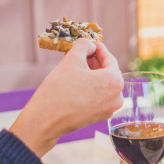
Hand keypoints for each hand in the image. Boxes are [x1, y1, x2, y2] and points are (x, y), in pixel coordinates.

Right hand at [10, 40, 122, 155]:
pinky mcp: (100, 116)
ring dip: (92, 74)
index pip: (110, 59)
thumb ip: (83, 46)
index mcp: (115, 81)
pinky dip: (91, 87)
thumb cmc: (58, 90)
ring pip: (103, 85)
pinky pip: (99, 96)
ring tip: (76, 67)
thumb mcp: (71, 60)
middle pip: (108, 72)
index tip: (91, 43)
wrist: (45, 120)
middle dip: (94, 62)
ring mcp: (110, 109)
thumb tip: (90, 44)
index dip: (99, 48)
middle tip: (82, 53)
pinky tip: (77, 82)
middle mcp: (117, 97)